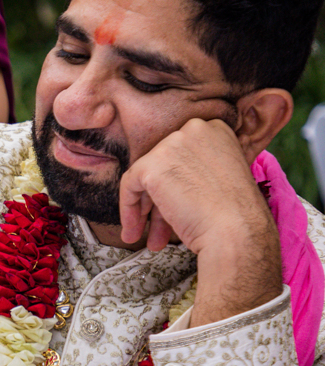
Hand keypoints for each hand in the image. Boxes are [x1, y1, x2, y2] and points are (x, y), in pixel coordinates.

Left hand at [118, 117, 281, 324]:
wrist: (236, 237)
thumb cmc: (231, 218)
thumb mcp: (215, 181)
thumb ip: (195, 168)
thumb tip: (170, 178)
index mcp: (215, 128)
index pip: (177, 153)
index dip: (172, 187)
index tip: (174, 213)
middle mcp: (196, 128)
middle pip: (158, 163)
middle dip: (155, 199)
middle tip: (155, 231)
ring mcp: (174, 145)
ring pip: (142, 176)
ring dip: (143, 209)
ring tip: (148, 237)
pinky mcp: (154, 165)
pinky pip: (128, 186)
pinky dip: (128, 211)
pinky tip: (134, 234)